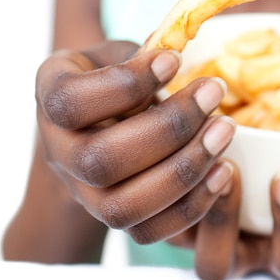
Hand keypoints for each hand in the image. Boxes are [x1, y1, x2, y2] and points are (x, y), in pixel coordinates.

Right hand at [35, 40, 235, 241]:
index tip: (173, 60)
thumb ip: (139, 53)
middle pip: (101, 161)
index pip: (72, 102)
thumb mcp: (118, 52)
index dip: (126, 84)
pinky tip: (225, 170)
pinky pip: (148, 232)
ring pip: (123, 207)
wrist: (98, 123)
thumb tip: (177, 48)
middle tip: (215, 92)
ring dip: (185, 169)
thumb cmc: (113, 76)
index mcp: (52, 98)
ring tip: (226, 130)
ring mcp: (83, 194)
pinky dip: (193, 206)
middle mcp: (58, 153)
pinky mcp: (115, 219)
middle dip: (169, 128)